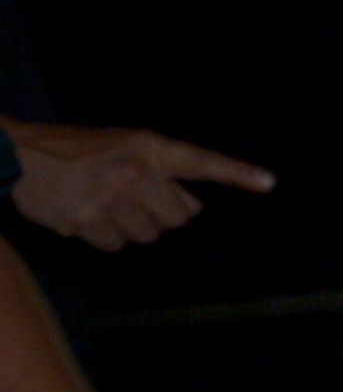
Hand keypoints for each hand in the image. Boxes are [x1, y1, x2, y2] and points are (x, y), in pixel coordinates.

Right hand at [7, 122, 275, 250]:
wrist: (20, 157)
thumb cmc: (77, 151)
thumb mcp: (125, 146)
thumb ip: (160, 171)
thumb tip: (190, 209)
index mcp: (148, 148)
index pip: (201, 161)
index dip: (237, 173)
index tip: (269, 182)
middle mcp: (135, 173)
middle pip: (179, 216)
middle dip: (164, 214)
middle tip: (137, 200)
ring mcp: (112, 200)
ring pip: (148, 234)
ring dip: (134, 227)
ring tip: (108, 205)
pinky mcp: (88, 222)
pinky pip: (117, 245)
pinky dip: (107, 237)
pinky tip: (89, 217)